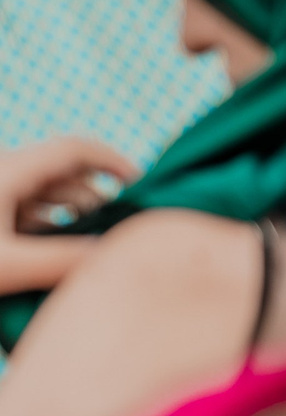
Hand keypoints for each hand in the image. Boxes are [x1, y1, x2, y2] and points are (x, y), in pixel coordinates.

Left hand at [0, 137, 137, 295]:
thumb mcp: (9, 265)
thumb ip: (62, 260)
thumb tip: (112, 254)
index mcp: (10, 170)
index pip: (75, 150)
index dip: (114, 162)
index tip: (142, 185)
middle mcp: (5, 173)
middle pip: (65, 177)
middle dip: (97, 201)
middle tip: (118, 233)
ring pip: (46, 197)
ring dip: (73, 219)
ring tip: (91, 248)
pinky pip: (26, 212)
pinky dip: (48, 228)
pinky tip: (55, 256)